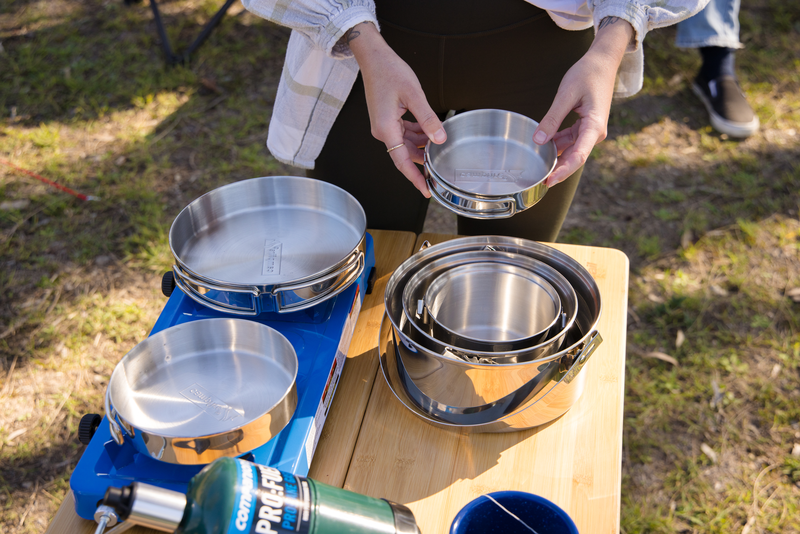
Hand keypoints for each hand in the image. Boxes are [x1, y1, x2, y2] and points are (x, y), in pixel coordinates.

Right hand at [347, 23, 445, 196]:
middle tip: (440, 169)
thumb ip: (428, 118)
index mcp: (386, 129)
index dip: (415, 177)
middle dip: (423, 162)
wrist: (374, 57)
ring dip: (422, 146)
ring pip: (406, 144)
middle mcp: (383, 131)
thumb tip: (440, 137)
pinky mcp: (388, 119)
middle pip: (405, 154)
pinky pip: (404, 133)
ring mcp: (384, 125)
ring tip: (439, 147)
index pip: (402, 161)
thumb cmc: (389, 71)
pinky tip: (430, 132)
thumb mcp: (413, 95)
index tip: (426, 190)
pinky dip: (418, 134)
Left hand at [533, 17, 633, 186]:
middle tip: (538, 181)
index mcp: (594, 126)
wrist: (602, 62)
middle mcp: (595, 133)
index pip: (578, 156)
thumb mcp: (566, 95)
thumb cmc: (587, 74)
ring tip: (538, 167)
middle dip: (557, 170)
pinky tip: (543, 147)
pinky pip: (570, 141)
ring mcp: (590, 131)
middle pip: (574, 158)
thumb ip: (552, 118)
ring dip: (556, 158)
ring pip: (571, 151)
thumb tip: (539, 140)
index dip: (562, 171)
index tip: (549, 181)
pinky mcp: (585, 127)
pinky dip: (557, 145)